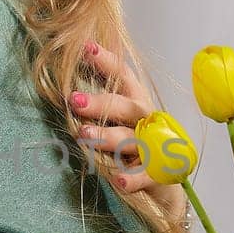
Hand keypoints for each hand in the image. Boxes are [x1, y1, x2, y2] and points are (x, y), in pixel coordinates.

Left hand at [69, 40, 187, 222]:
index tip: (86, 48)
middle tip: (73, 99)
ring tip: (83, 135)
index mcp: (136, 104)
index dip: (107, 62)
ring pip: (130, 139)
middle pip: (125, 107)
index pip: (123, 77)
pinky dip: (132, 179)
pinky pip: (145, 176)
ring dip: (107, 136)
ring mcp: (155, 148)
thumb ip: (100, 106)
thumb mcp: (118, 122)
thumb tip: (69, 85)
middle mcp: (147, 121)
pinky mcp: (159, 175)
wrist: (164, 184)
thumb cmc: (135, 147)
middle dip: (99, 102)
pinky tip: (119, 181)